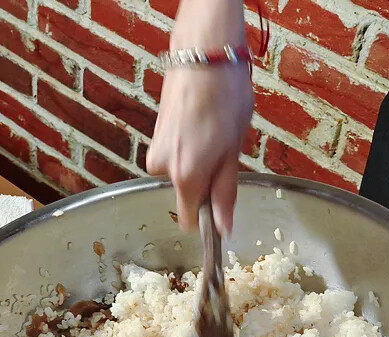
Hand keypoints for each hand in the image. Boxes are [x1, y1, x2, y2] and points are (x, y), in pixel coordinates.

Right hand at [147, 0, 251, 235]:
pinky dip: (188, 148)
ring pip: (180, 173)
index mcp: (185, 177)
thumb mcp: (233, 152)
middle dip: (204, 182)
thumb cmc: (224, 99)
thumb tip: (223, 228)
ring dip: (197, 162)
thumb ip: (225, 193)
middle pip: (186, 193)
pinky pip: (174, 156)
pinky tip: (201, 125)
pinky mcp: (155, 136)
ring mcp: (156, 150)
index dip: (206, 219)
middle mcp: (164, 168)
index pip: (188, 220)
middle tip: (223, 153)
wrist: (203, 57)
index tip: (220, 211)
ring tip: (213, 134)